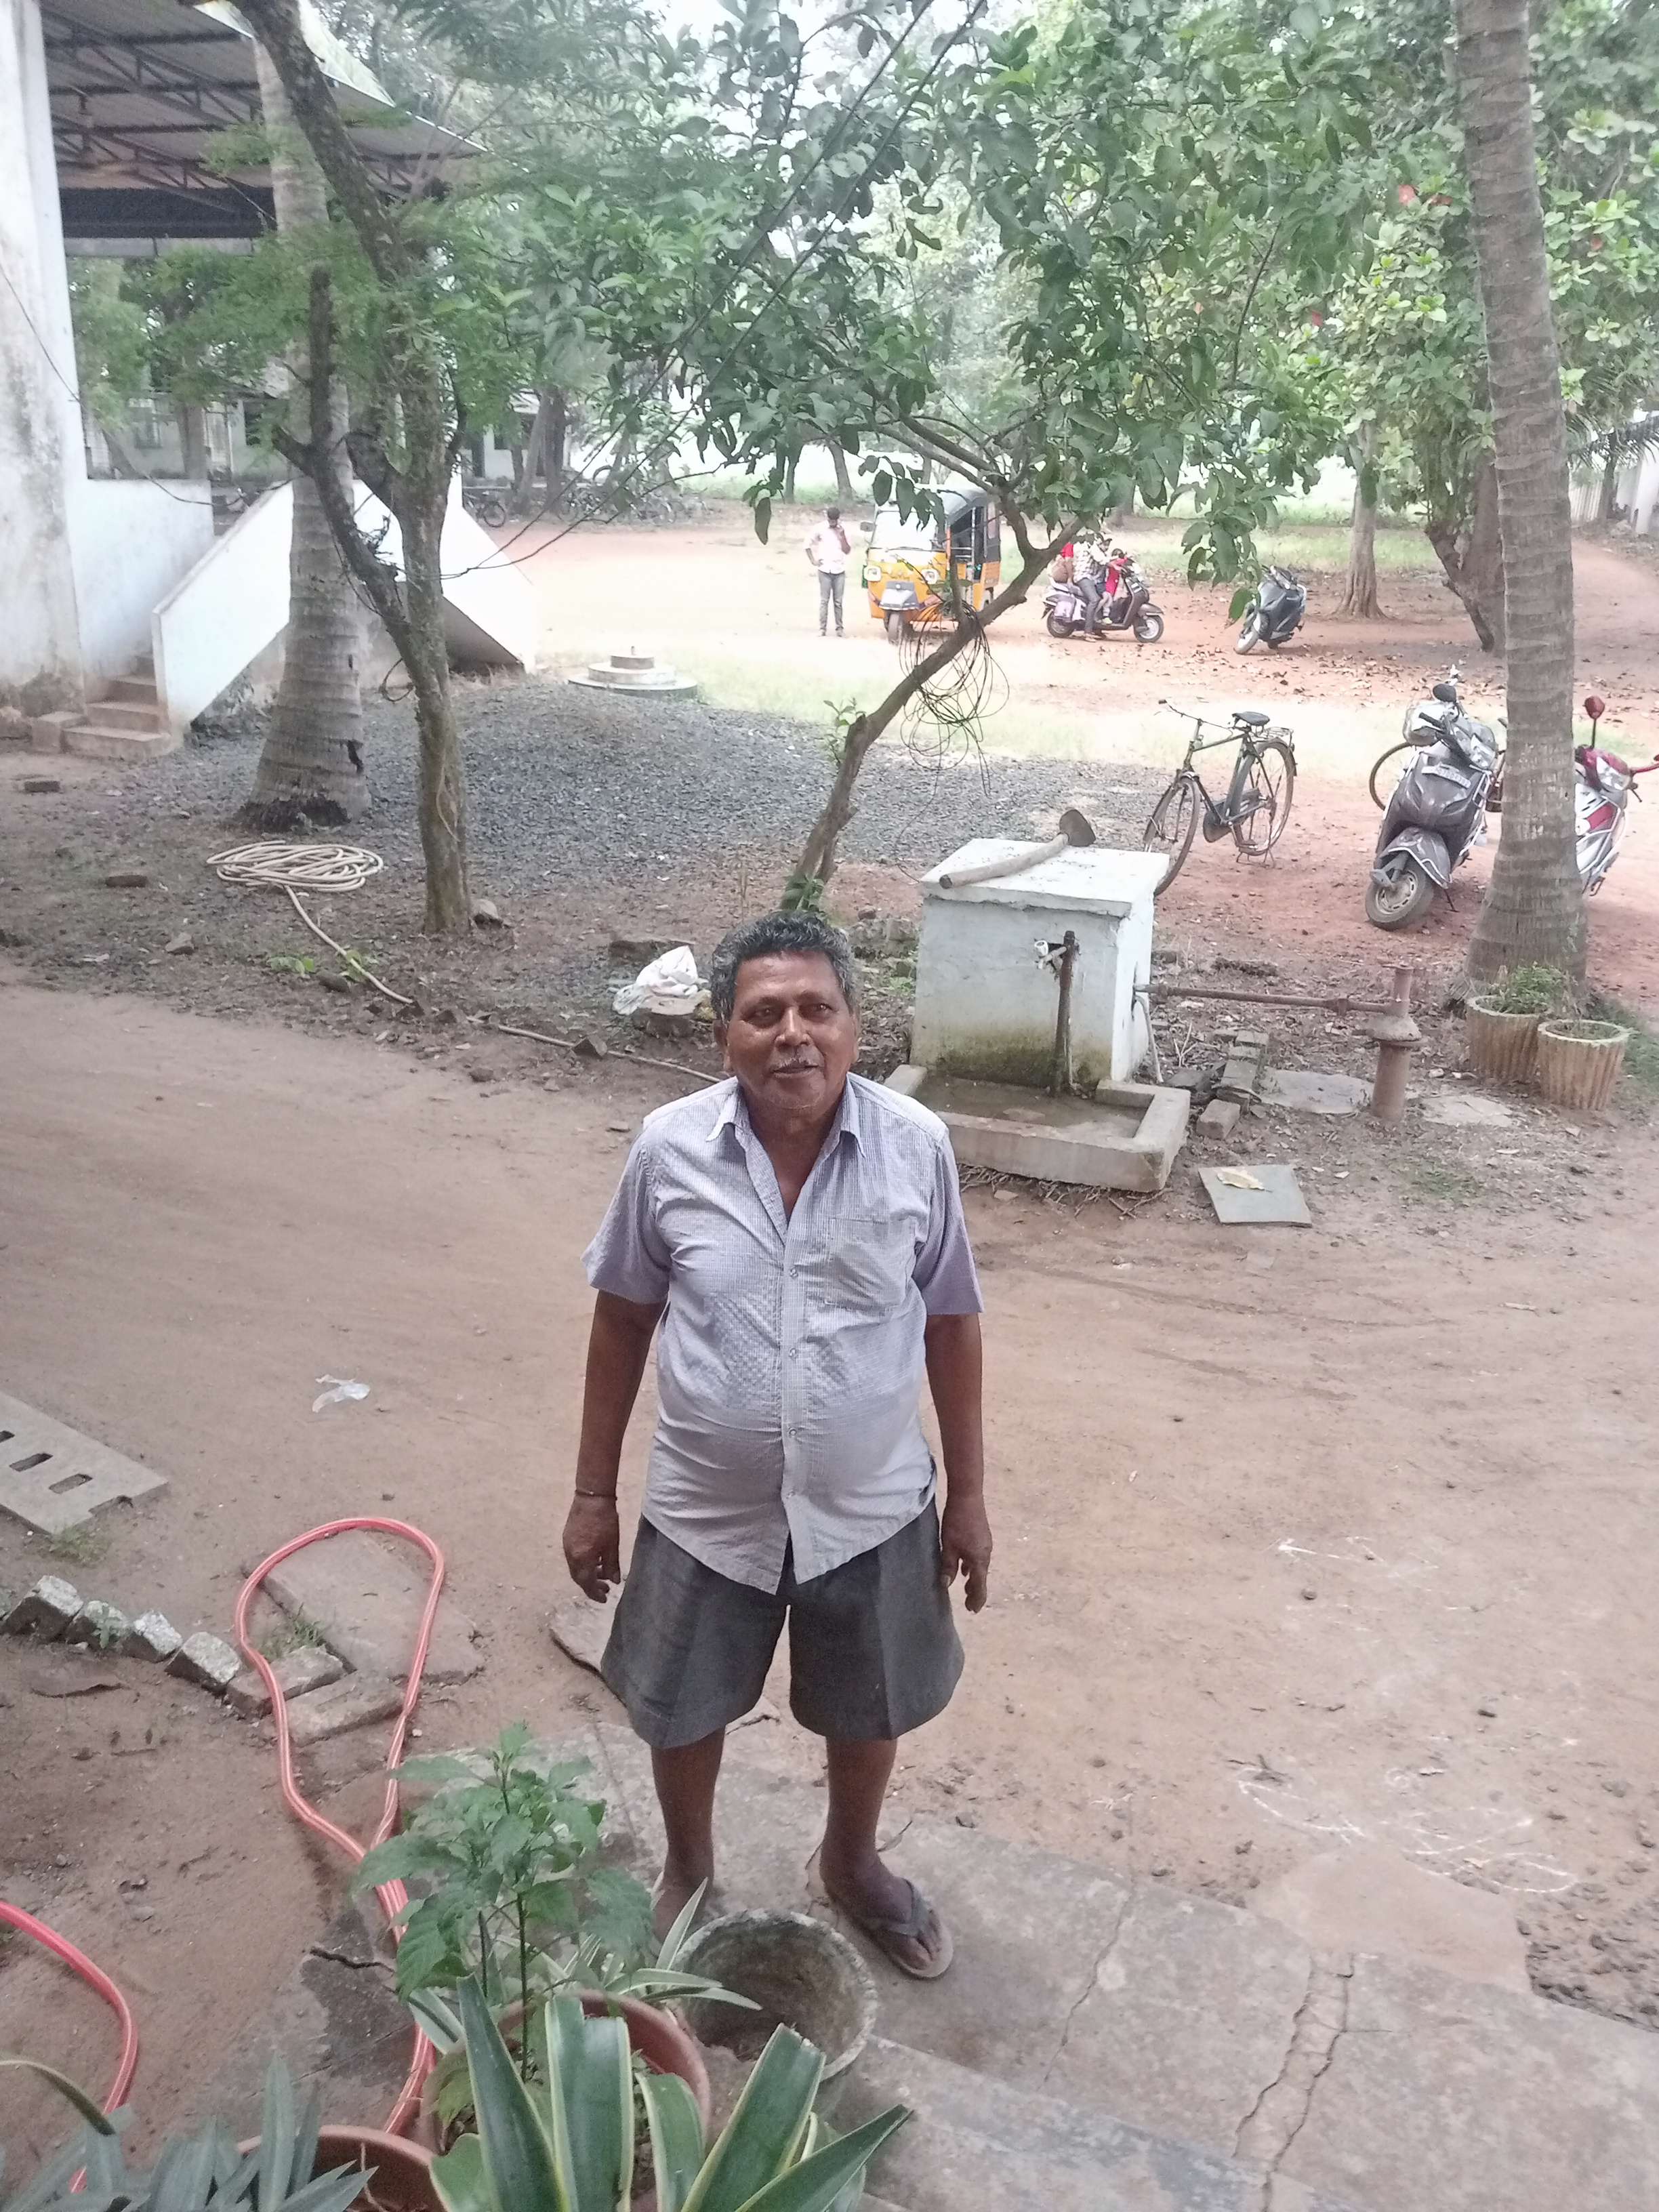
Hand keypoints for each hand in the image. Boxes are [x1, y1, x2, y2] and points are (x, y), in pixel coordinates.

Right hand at [563, 1494, 620, 1600]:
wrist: (591, 1497)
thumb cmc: (605, 1521)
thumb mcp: (612, 1545)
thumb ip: (611, 1565)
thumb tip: (613, 1582)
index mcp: (582, 1558)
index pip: (586, 1583)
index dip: (595, 1593)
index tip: (604, 1599)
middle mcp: (571, 1555)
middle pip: (579, 1577)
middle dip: (591, 1586)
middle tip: (605, 1589)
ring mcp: (567, 1546)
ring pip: (576, 1568)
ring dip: (588, 1574)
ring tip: (602, 1575)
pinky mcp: (567, 1538)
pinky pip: (574, 1558)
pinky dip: (584, 1564)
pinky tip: (595, 1561)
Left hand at [940, 1493, 992, 1612]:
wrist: (967, 1497)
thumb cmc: (956, 1523)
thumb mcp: (948, 1546)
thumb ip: (948, 1566)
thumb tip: (946, 1585)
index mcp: (979, 1560)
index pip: (980, 1586)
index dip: (976, 1599)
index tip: (972, 1610)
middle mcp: (986, 1554)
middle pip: (982, 1577)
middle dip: (975, 1590)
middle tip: (968, 1602)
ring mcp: (985, 1544)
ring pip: (980, 1566)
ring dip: (973, 1578)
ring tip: (966, 1586)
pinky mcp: (982, 1536)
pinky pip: (978, 1557)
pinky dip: (972, 1565)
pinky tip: (965, 1565)